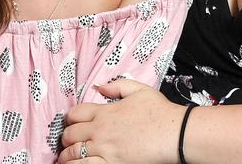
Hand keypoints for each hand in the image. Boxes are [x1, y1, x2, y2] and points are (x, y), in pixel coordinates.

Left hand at [59, 79, 184, 163]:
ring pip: (73, 153)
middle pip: (70, 134)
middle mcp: (101, 130)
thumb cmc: (160, 112)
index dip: (70, 118)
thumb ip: (117, 85)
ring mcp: (105, 149)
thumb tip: (100, 86)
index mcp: (105, 112)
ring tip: (66, 157)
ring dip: (66, 155)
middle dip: (67, 137)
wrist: (174, 133)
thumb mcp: (139, 89)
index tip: (72, 122)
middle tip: (69, 141)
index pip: (75, 113)